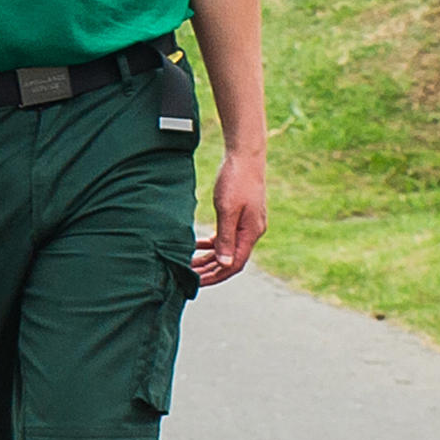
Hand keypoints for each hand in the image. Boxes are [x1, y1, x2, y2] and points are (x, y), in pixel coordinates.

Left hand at [195, 147, 266, 285]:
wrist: (245, 157)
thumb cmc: (235, 180)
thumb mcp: (227, 209)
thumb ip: (226, 238)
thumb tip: (225, 264)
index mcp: (251, 233)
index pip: (235, 265)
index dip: (216, 276)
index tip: (196, 282)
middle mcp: (251, 232)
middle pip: (230, 260)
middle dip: (210, 271)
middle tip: (188, 278)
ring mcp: (247, 224)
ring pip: (227, 249)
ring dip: (209, 259)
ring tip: (189, 265)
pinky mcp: (241, 216)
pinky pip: (226, 236)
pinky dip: (212, 244)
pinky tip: (197, 245)